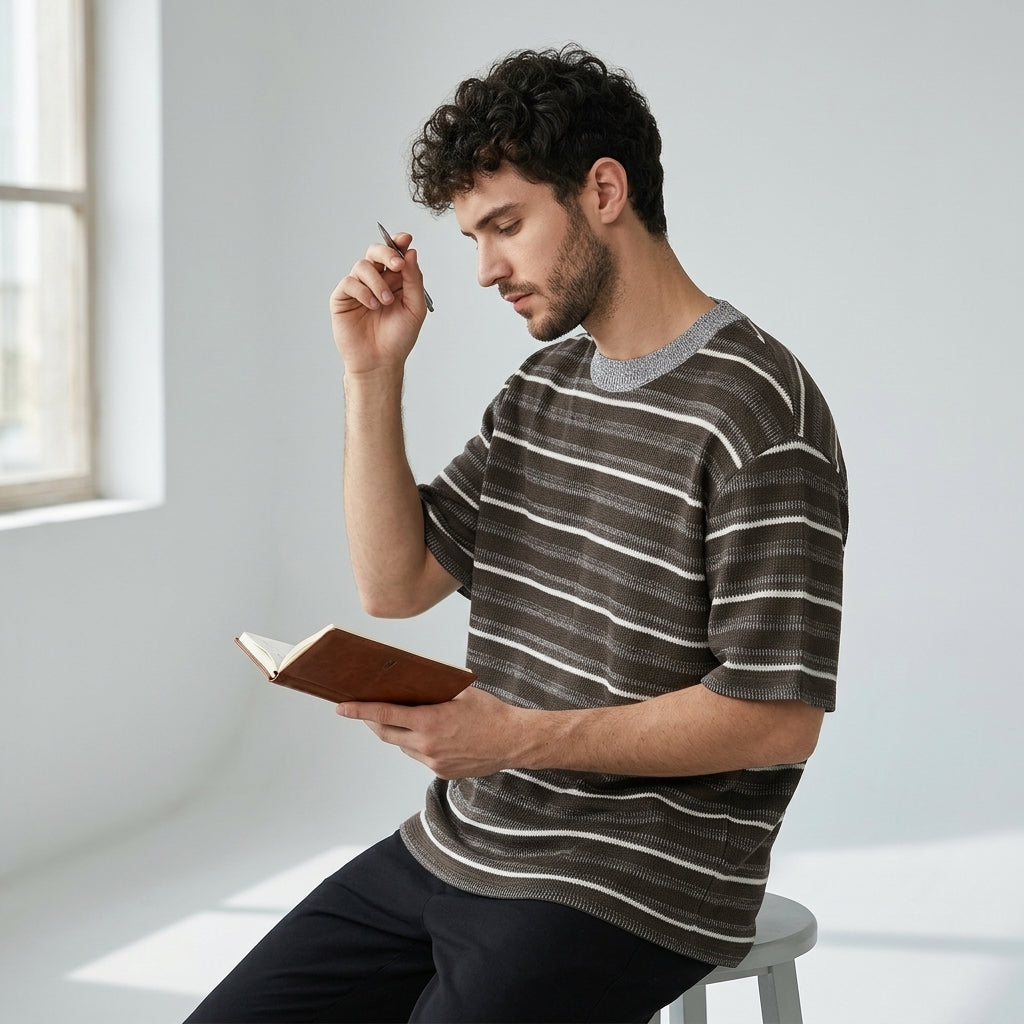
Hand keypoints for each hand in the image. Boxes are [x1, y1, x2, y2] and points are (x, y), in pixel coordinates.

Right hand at [330, 232, 427, 375]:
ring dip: (377, 281)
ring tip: (385, 301)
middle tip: (397, 265)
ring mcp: (358, 289)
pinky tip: (372, 306)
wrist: (380, 361)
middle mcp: (375, 281)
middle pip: (375, 252)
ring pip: (362, 265)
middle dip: (387, 253)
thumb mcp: (415, 308)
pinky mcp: (342, 299)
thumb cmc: (398, 338)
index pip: (395, 254)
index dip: (398, 243)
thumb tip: (411, 253)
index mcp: (394, 281)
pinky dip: (363, 291)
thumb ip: (414, 280)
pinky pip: (349, 282)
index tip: (406, 240)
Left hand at [337, 686, 528, 779]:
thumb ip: (433, 693)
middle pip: (386, 734)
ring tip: (397, 719)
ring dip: (396, 733)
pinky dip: (416, 744)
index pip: (384, 715)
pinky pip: (419, 757)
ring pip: (403, 746)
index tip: (341, 707)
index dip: (359, 711)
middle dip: (371, 723)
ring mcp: (433, 762)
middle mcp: (427, 745)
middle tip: (361, 712)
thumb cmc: (491, 713)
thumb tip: (411, 688)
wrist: (514, 741)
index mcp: (430, 721)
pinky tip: (425, 735)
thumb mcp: (460, 693)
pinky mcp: (441, 773)